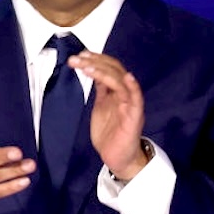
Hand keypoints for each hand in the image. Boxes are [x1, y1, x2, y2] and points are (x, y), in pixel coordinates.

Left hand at [72, 52, 147, 180]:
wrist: (117, 157)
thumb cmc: (110, 134)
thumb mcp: (101, 106)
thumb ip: (100, 90)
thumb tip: (93, 72)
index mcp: (115, 92)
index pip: (109, 68)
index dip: (96, 60)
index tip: (80, 55)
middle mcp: (124, 95)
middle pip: (115, 70)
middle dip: (95, 62)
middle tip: (77, 58)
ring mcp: (130, 105)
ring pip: (122, 81)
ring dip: (104, 71)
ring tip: (86, 66)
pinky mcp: (134, 117)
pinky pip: (136, 99)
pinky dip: (133, 87)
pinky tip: (127, 77)